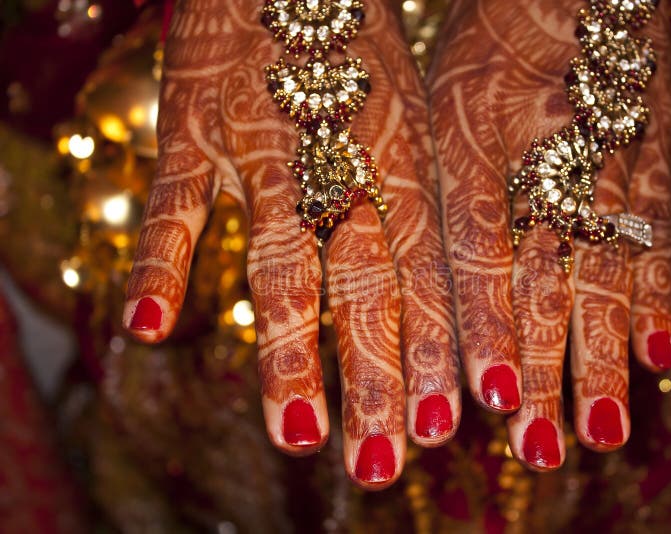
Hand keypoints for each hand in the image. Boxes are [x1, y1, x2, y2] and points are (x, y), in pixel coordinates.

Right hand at [122, 0, 457, 488]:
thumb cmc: (360, 46)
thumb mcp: (412, 113)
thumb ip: (418, 202)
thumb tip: (441, 295)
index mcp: (405, 154)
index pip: (429, 267)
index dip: (440, 343)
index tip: (449, 421)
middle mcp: (344, 158)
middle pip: (367, 283)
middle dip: (378, 375)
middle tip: (384, 461)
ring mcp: (267, 145)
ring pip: (283, 260)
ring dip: (291, 351)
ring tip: (298, 436)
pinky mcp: (193, 126)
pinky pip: (174, 200)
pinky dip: (160, 260)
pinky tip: (147, 326)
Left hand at [428, 0, 670, 468]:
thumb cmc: (482, 44)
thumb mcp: (429, 100)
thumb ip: (414, 189)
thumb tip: (377, 269)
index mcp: (471, 148)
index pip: (475, 252)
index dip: (482, 327)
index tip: (483, 400)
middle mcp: (541, 164)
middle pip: (542, 282)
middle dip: (538, 370)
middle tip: (535, 449)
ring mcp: (602, 166)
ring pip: (601, 276)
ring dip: (600, 357)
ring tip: (600, 431)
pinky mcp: (645, 163)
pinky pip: (653, 239)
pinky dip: (656, 303)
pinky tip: (659, 360)